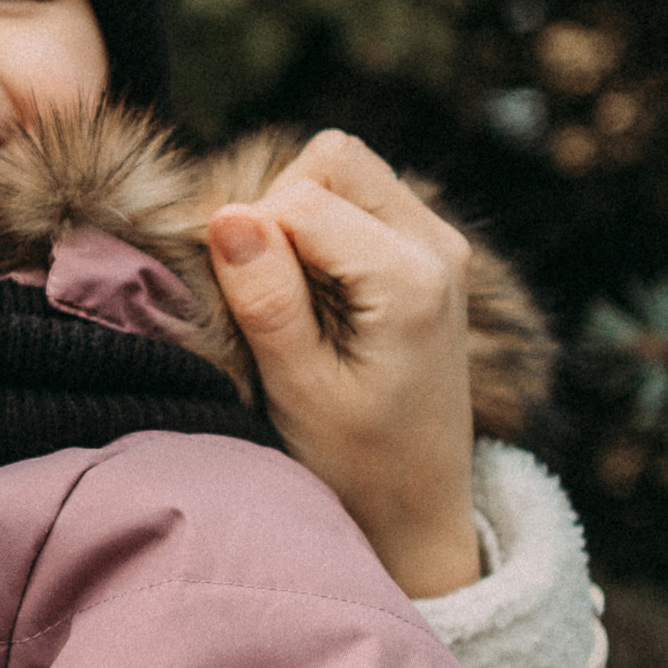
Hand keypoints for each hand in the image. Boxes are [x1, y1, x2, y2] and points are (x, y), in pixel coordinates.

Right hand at [207, 131, 482, 597]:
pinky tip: (317, 297)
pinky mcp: (427, 250)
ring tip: (295, 300)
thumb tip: (228, 215)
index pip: (300, 200)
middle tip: (269, 296)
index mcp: (411, 280)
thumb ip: (267, 301)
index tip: (246, 311)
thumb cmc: (357, 465)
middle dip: (279, 210)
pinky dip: (321, 229)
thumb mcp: (299, 391)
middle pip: (331, 158)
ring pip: (343, 169)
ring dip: (299, 216)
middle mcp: (438, 244)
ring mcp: (439, 242)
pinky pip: (359, 197)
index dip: (249, 241)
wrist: (418, 508)